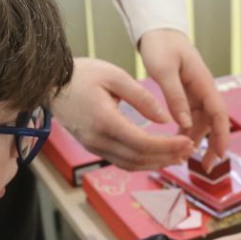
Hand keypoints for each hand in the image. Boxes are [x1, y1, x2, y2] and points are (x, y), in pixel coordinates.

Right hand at [52, 58, 194, 170]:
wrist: (51, 83)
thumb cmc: (82, 74)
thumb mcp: (115, 76)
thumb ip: (142, 98)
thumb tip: (166, 118)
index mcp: (104, 120)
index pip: (141, 143)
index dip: (167, 146)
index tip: (186, 141)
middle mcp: (98, 139)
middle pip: (139, 158)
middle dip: (167, 156)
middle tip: (190, 148)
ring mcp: (94, 146)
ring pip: (131, 164)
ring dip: (157, 163)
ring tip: (179, 156)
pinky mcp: (93, 147)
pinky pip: (121, 161)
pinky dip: (142, 162)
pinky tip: (158, 157)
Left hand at [140, 29, 229, 171]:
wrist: (157, 31)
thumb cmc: (161, 46)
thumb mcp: (164, 70)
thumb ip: (175, 96)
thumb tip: (185, 124)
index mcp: (203, 83)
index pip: (219, 113)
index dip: (222, 135)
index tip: (221, 154)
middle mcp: (204, 90)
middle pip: (214, 123)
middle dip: (213, 145)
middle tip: (206, 168)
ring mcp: (196, 94)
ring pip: (202, 123)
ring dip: (197, 141)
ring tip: (186, 160)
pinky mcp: (187, 96)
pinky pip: (191, 118)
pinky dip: (187, 132)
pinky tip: (177, 144)